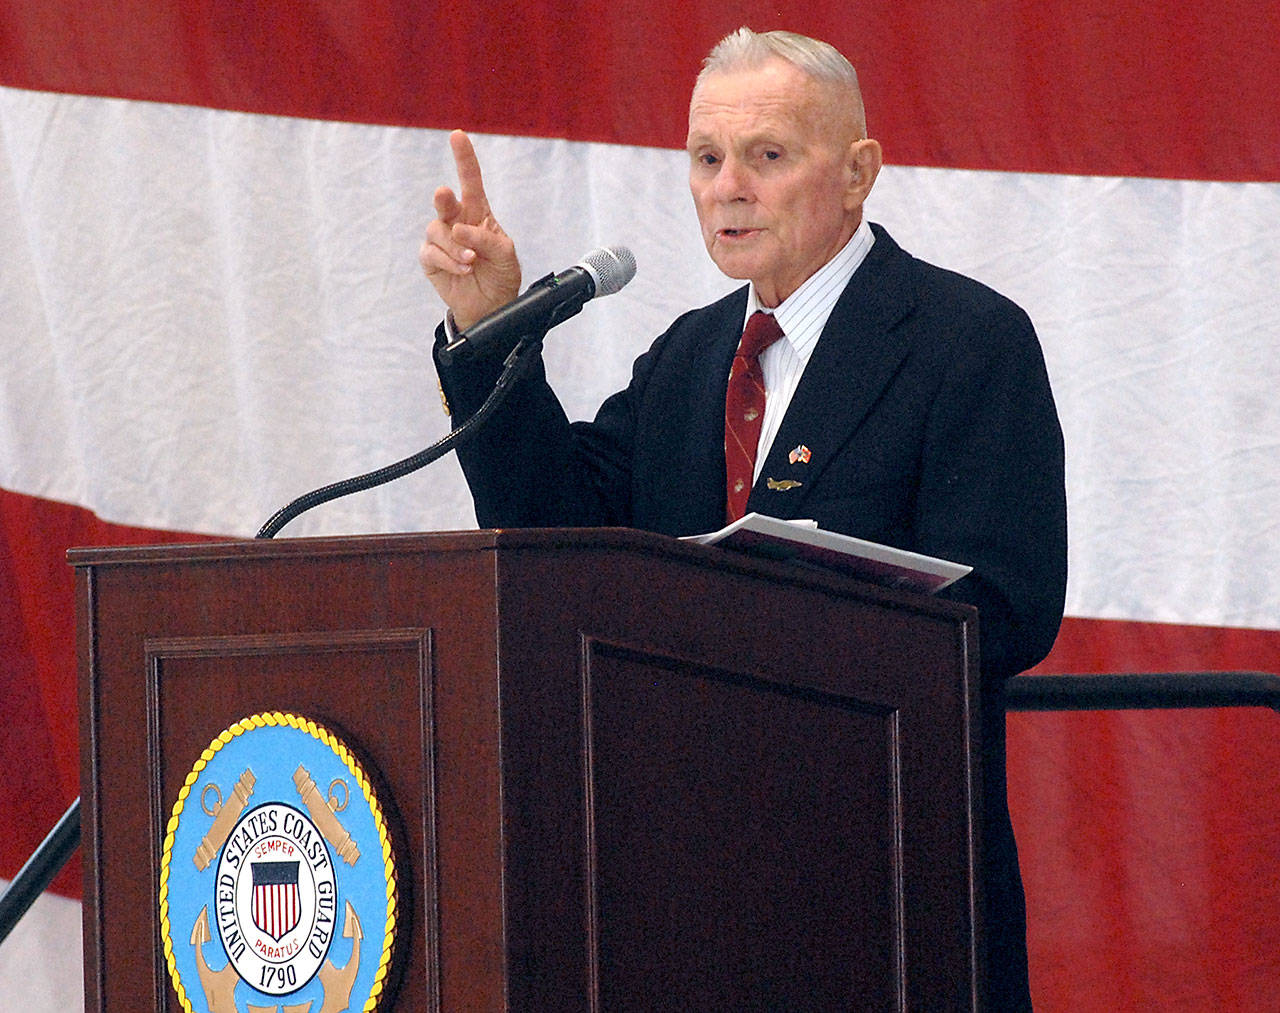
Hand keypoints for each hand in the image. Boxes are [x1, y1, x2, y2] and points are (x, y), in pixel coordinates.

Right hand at [419, 130, 521, 330]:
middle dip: (443, 198)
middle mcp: (457, 222)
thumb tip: (459, 230)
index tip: (458, 136)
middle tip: (444, 195)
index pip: (470, 181)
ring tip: (471, 261)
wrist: (491, 306)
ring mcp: (442, 240)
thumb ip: (486, 239)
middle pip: (444, 201)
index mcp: (478, 213)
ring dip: (454, 247)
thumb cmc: (501, 275)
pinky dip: (448, 261)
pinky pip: (431, 252)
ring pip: (437, 230)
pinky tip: (463, 269)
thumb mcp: (506, 254)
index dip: (464, 158)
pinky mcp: (431, 259)